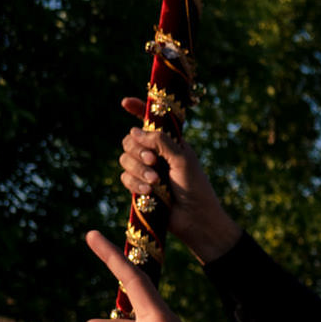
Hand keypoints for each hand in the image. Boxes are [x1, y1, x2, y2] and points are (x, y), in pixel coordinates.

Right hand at [117, 97, 238, 263]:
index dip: (137, 110)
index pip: (150, 122)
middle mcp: (155, 154)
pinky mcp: (139, 187)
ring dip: (138, 169)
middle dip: (138, 150)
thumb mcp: (182, 159)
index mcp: (170, 143)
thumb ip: (161, 142)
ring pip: (124, 159)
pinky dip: (135, 184)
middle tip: (154, 161)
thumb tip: (135, 131)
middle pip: (130, 140)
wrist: (196, 219)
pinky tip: (149, 192)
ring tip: (156, 182)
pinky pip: (125, 178)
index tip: (125, 103)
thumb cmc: (195, 187)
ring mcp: (146, 170)